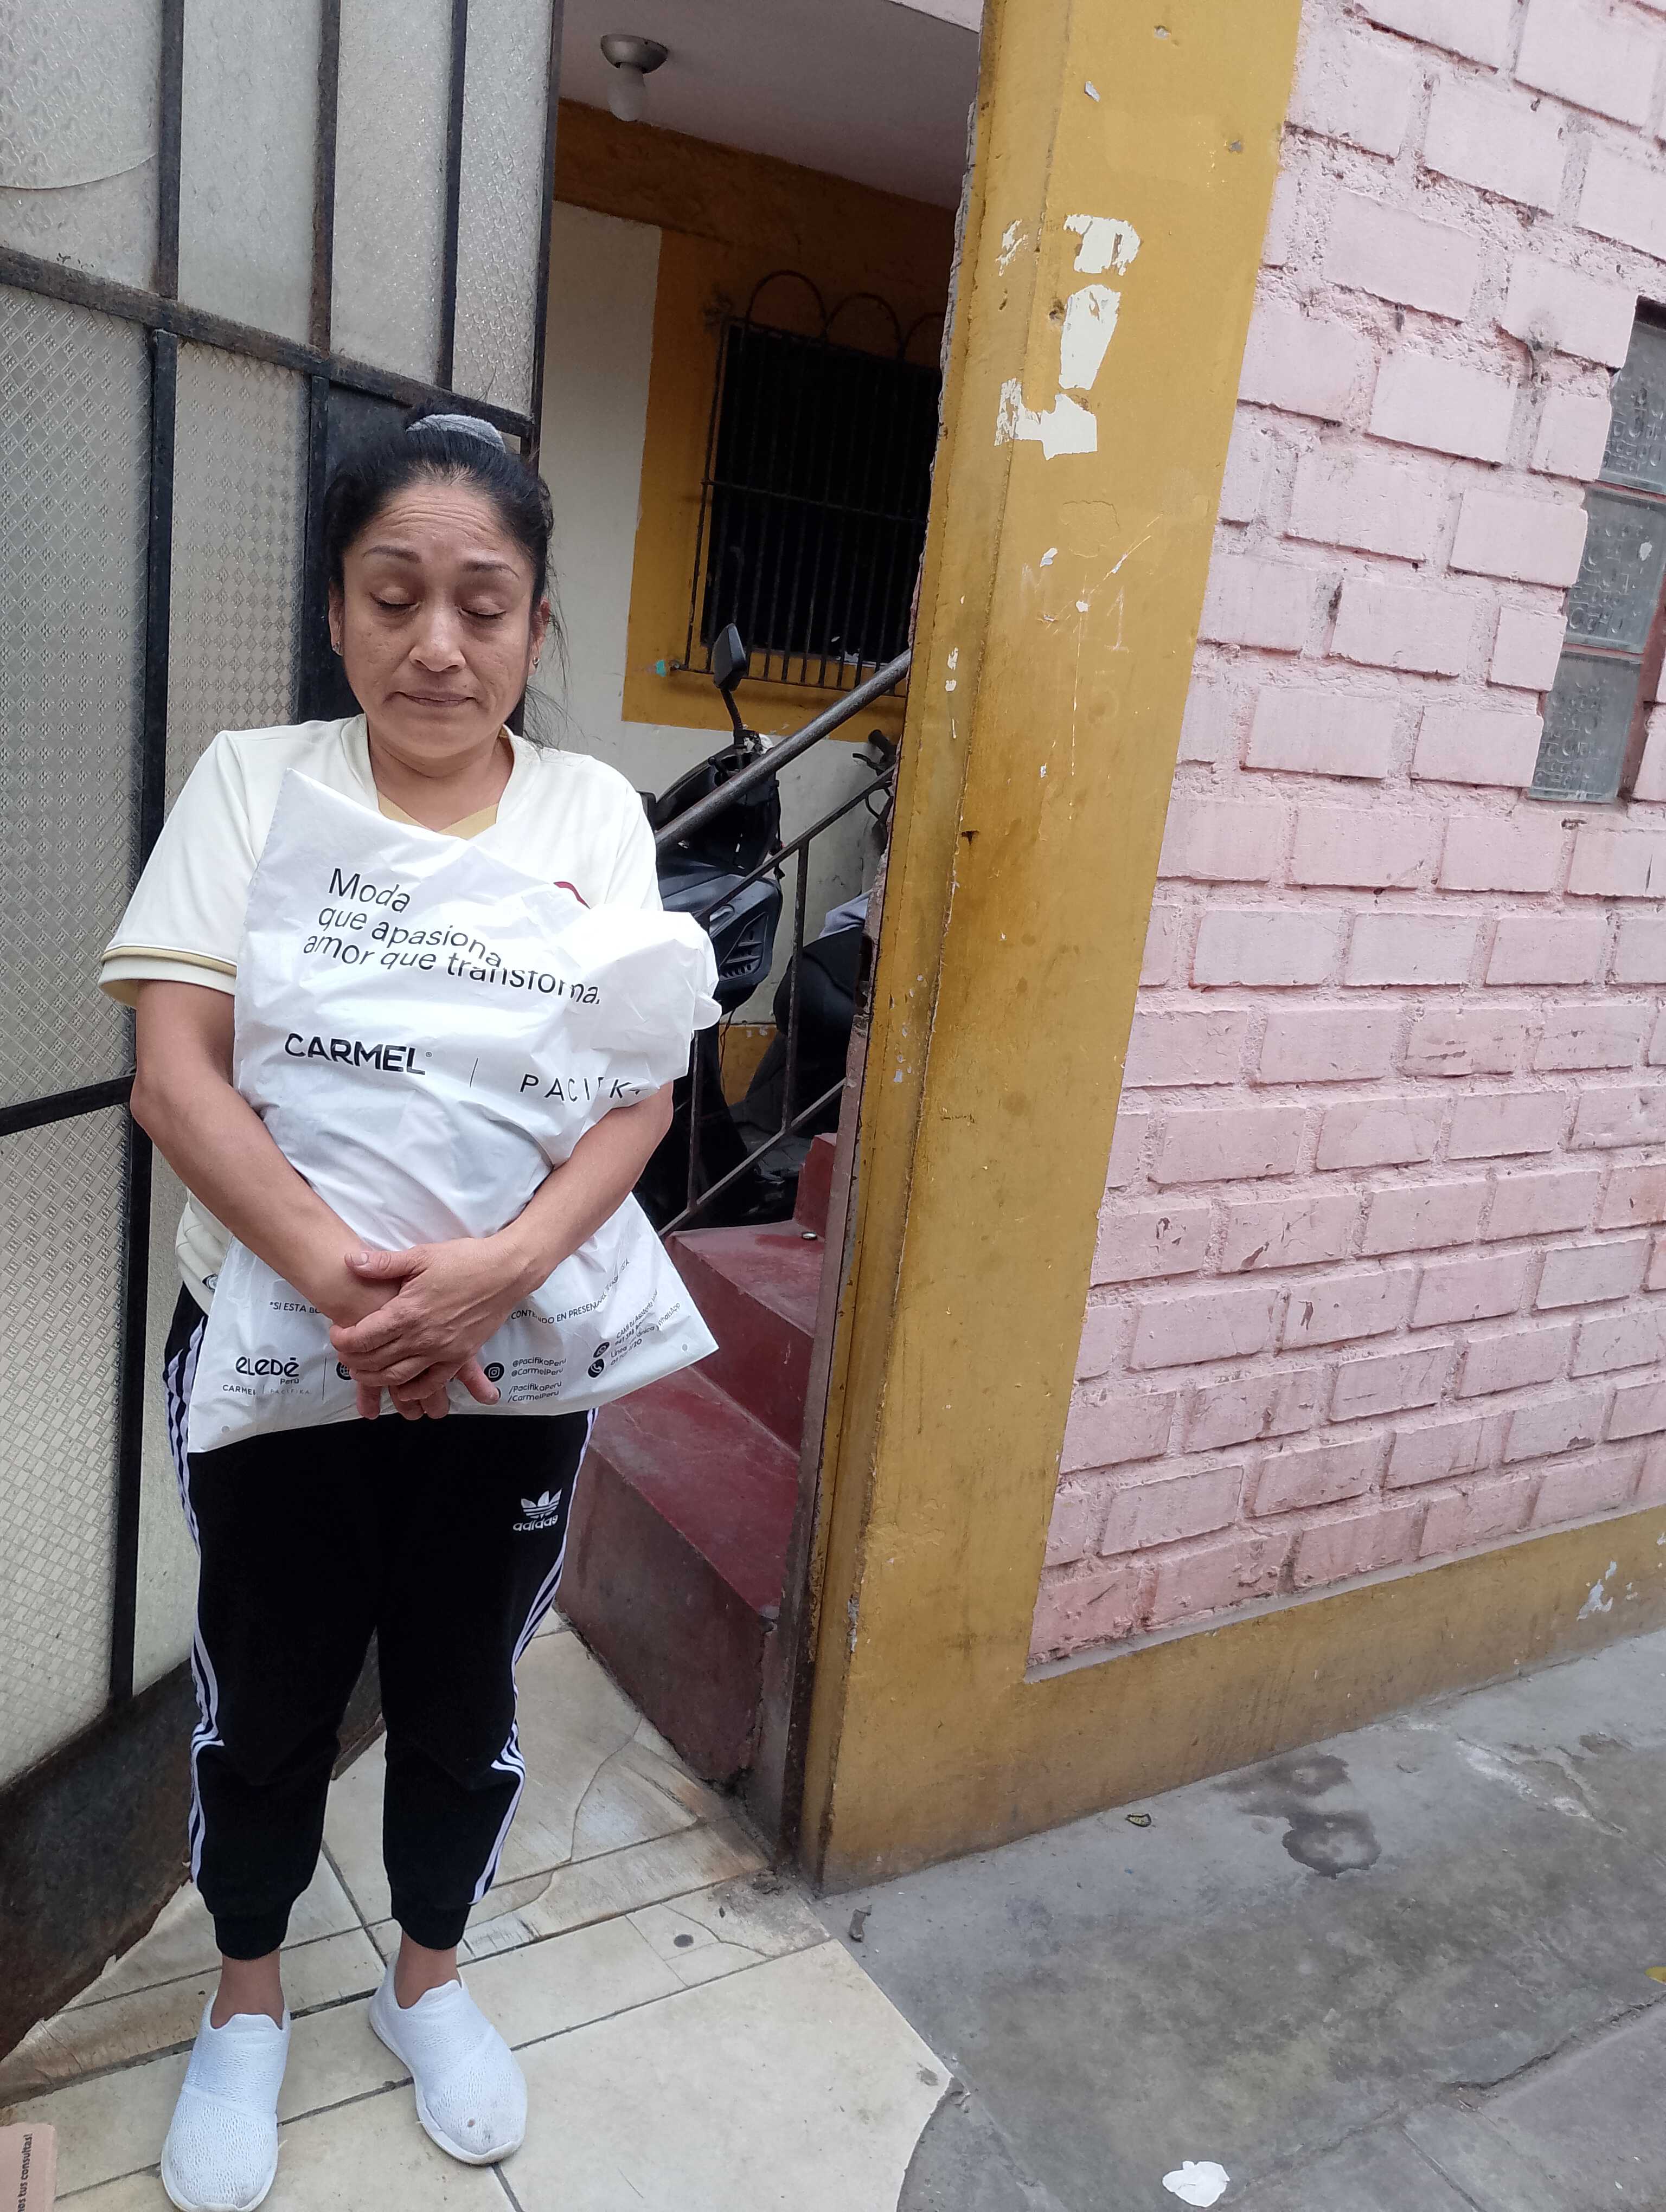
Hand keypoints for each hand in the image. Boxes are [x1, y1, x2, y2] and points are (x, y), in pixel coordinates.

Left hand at [327, 1238, 530, 1420]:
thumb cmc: (465, 1260)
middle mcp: (422, 1337)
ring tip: (363, 1370)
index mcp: (408, 1312)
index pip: (363, 1337)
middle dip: (352, 1360)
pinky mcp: (459, 1357)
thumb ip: (383, 1263)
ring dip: (374, 1379)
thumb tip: (351, 1261)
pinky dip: (412, 1391)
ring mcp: (442, 1351)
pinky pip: (431, 1383)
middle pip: (375, 1361)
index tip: (337, 1333)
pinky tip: (402, 1389)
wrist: (506, 1272)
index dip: (342, 1339)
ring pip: (397, 1377)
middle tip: (344, 1352)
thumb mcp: (421, 1255)